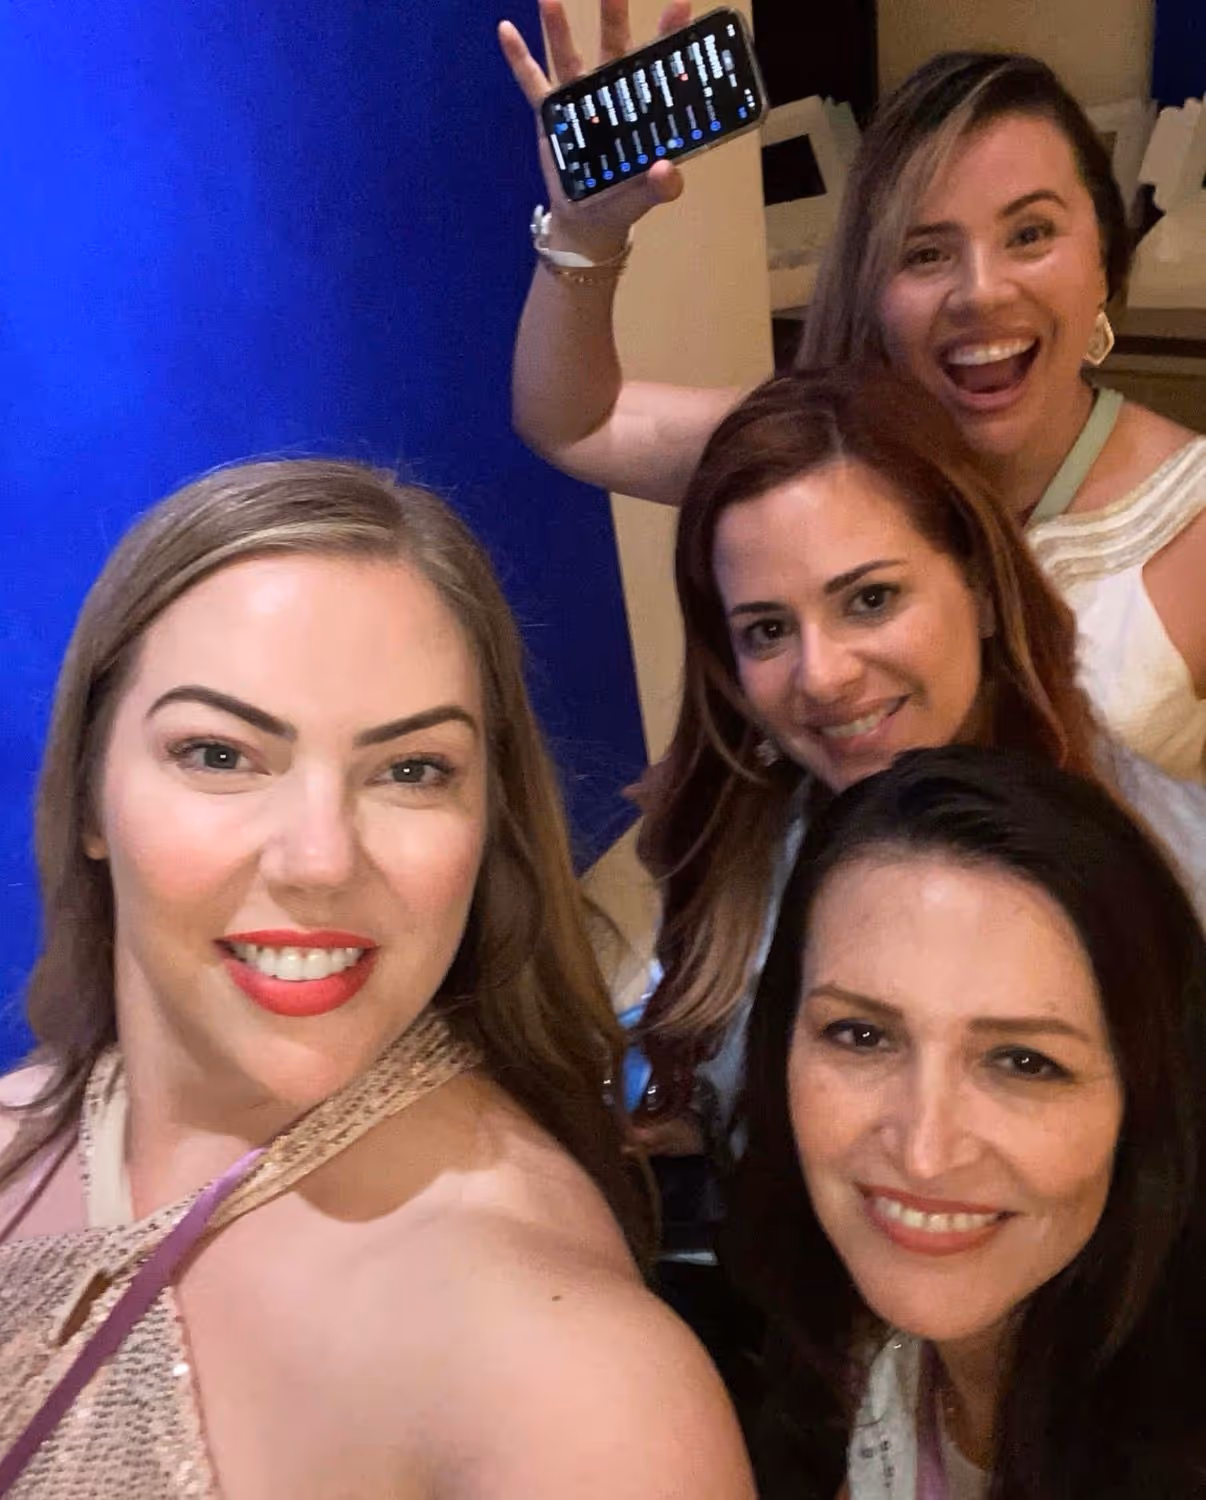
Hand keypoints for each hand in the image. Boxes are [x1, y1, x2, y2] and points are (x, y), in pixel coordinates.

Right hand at [498, 0, 691, 256]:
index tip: (680, 4)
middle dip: (614, 13)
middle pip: (614, 46)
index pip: (657, 66)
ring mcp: (578, 100)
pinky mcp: (550, 114)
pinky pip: (532, 82)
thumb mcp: (646, 196)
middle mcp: (611, 94)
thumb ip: (663, 185)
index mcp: (641, 107)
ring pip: (570, 55)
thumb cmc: (622, 203)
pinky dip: (519, 57)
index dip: (668, 35)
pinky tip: (506, 30)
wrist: (588, 223)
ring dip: (559, 25)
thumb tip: (666, 170)